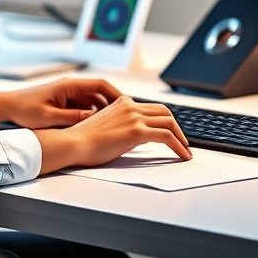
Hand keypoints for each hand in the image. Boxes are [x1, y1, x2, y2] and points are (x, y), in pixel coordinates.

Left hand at [1, 77, 121, 128]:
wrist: (7, 106)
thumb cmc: (24, 109)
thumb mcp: (48, 116)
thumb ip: (71, 117)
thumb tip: (92, 117)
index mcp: (68, 86)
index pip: (100, 84)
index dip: (115, 93)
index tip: (127, 103)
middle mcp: (70, 87)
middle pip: (99, 93)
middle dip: (113, 104)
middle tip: (126, 117)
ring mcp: (67, 95)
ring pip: (93, 101)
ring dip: (103, 111)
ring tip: (115, 124)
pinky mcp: (64, 102)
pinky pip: (84, 107)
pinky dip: (92, 115)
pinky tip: (96, 127)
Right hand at [35, 96, 190, 172]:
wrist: (73, 143)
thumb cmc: (84, 140)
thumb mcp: (106, 126)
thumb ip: (122, 125)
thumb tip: (134, 135)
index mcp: (122, 102)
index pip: (152, 108)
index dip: (165, 120)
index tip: (171, 132)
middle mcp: (130, 105)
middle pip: (165, 112)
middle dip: (176, 127)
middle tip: (182, 141)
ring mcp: (134, 117)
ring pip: (169, 122)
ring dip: (181, 137)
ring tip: (185, 150)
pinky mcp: (137, 131)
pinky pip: (167, 136)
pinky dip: (178, 145)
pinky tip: (182, 155)